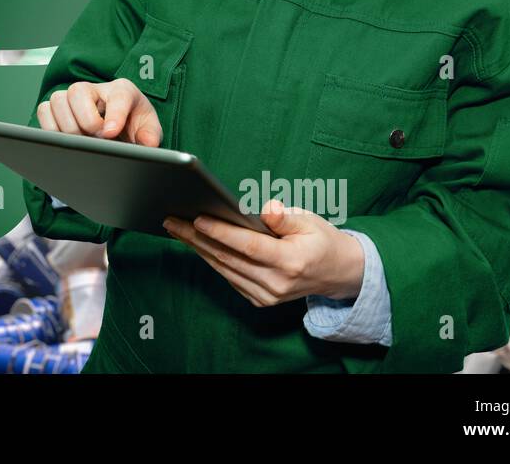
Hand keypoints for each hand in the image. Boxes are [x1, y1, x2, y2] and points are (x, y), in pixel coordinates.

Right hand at [35, 78, 162, 146]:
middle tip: (97, 139)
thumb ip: (151, 136)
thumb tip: (147, 144)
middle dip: (86, 121)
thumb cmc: (132, 126)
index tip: (110, 132)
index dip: (114, 114)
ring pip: (57, 101)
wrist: (119, 130)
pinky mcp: (56, 108)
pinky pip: (44, 111)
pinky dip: (51, 128)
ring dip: (68, 127)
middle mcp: (95, 89)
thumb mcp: (148, 130)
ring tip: (82, 142)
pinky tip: (66, 141)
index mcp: (122, 90)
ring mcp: (72, 97)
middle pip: (78, 92)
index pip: (118, 95)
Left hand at [162, 200, 365, 303]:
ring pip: (224, 269)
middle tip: (172, 220)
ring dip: (197, 248)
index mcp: (291, 262)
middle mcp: (277, 284)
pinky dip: (211, 259)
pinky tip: (195, 243)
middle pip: (229, 258)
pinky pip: (229, 277)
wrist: (336, 273)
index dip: (221, 232)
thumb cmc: (320, 240)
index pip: (249, 246)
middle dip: (197, 237)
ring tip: (176, 228)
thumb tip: (267, 208)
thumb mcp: (310, 221)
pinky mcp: (260, 300)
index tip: (197, 218)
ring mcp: (267, 296)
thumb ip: (285, 217)